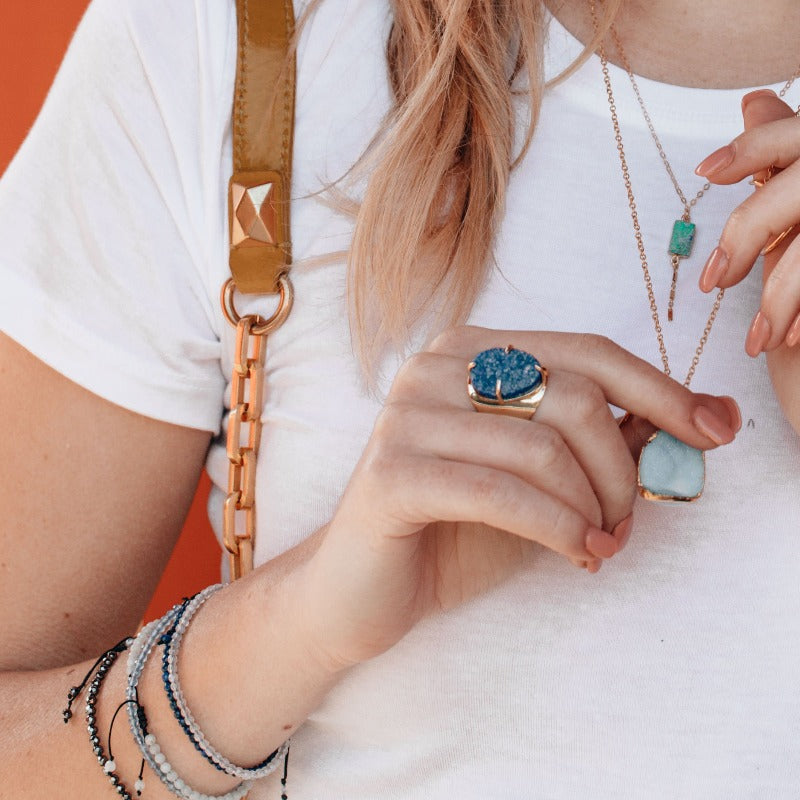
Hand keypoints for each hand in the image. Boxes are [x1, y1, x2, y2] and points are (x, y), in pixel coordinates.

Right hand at [299, 327, 738, 668]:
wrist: (359, 588)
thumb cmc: (455, 528)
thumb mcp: (542, 479)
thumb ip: (606, 440)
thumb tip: (702, 418)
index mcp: (471, 352)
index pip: (586, 351)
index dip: (659, 389)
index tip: (714, 431)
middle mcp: (434, 368)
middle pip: (572, 395)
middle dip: (622, 469)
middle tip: (625, 520)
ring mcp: (406, 415)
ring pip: (542, 446)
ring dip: (593, 506)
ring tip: (600, 543)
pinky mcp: (391, 472)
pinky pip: (501, 492)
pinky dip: (557, 526)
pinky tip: (577, 553)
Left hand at [695, 89, 799, 428]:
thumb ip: (783, 153)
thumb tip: (750, 100)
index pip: (793, 137)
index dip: (752, 147)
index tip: (705, 173)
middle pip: (798, 188)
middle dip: (747, 235)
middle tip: (713, 283)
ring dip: (781, 296)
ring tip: (758, 339)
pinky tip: (792, 339)